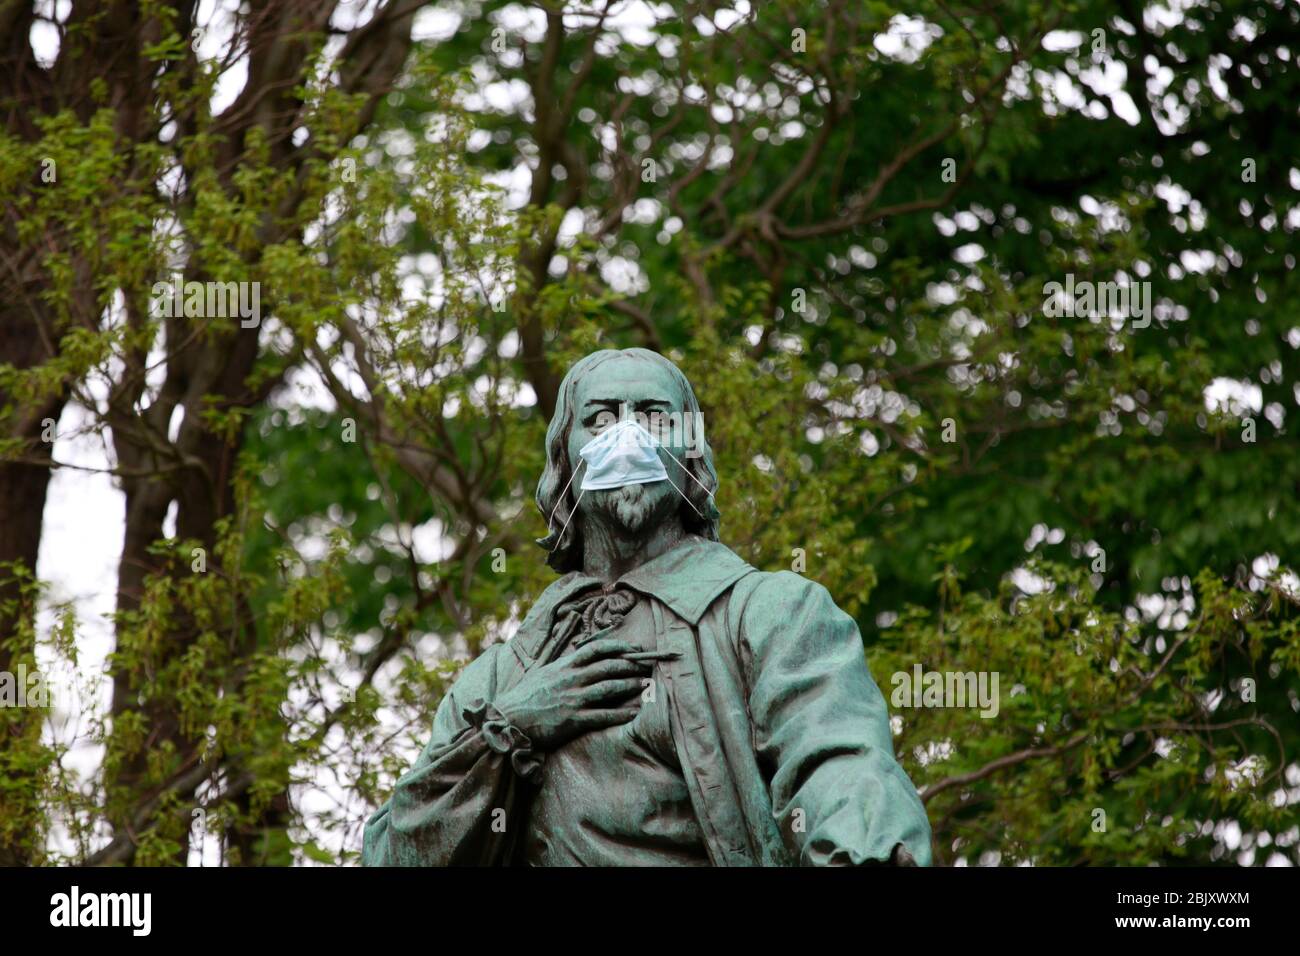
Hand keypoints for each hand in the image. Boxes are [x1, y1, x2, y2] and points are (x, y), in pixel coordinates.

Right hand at [493, 638, 650, 750]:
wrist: (508, 719)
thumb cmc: (525, 695)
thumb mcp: (542, 669)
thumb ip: (560, 656)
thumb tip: (573, 642)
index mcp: (565, 665)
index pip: (596, 649)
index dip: (618, 646)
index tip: (634, 648)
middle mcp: (571, 679)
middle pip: (608, 666)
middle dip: (631, 665)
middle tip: (647, 666)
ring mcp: (573, 699)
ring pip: (609, 688)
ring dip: (630, 686)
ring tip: (644, 685)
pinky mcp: (573, 720)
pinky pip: (602, 716)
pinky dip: (620, 714)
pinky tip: (633, 713)